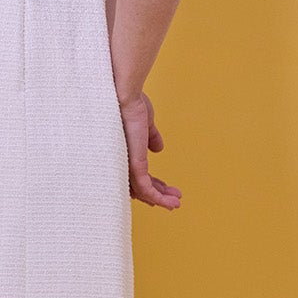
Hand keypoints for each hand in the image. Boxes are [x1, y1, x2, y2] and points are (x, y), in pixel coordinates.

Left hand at [118, 90, 181, 209]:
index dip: (152, 182)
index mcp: (124, 151)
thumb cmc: (129, 103)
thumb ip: (149, 137)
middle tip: (174, 200)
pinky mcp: (133, 164)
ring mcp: (125, 164)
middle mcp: (121, 161)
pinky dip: (159, 198)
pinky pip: (145, 189)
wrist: (123, 93)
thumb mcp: (143, 123)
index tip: (165, 188)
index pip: (137, 173)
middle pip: (138, 186)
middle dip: (158, 193)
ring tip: (176, 204)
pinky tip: (171, 203)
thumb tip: (158, 148)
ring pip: (142, 191)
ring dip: (161, 199)